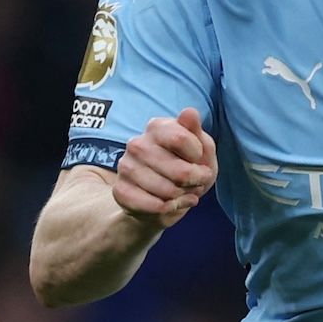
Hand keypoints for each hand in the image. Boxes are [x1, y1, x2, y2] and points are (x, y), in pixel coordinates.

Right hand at [113, 108, 215, 226]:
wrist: (166, 199)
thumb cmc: (186, 169)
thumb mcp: (202, 150)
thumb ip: (197, 132)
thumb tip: (189, 112)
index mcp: (157, 127)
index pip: (181, 139)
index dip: (198, 156)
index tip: (198, 160)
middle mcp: (137, 143)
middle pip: (179, 170)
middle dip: (195, 182)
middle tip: (195, 183)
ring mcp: (126, 167)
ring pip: (167, 190)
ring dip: (182, 196)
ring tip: (182, 193)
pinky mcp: (120, 191)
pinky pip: (154, 206)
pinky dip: (170, 209)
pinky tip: (172, 205)